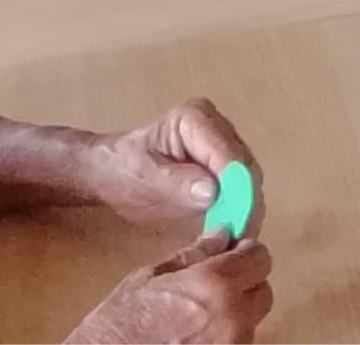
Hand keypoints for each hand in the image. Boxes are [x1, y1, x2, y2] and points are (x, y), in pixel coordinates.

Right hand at [62, 237, 275, 343]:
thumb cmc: (119, 324)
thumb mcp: (148, 278)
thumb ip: (193, 256)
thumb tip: (221, 236)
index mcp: (214, 285)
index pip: (260, 258)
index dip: (248, 253)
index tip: (235, 253)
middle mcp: (232, 319)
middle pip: (263, 293)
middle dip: (245, 284)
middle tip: (215, 285)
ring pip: (251, 323)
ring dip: (235, 314)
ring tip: (198, 316)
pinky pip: (238, 344)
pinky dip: (225, 337)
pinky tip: (195, 336)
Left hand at [84, 97, 260, 235]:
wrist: (111, 175)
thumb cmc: (122, 171)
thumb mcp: (143, 178)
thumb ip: (177, 183)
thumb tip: (214, 191)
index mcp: (196, 119)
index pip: (228, 154)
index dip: (238, 188)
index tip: (239, 224)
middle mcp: (217, 127)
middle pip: (245, 166)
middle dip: (246, 202)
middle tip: (240, 239)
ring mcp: (223, 146)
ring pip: (249, 180)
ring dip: (246, 210)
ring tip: (238, 240)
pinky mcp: (224, 166)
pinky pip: (241, 189)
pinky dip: (239, 211)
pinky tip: (233, 233)